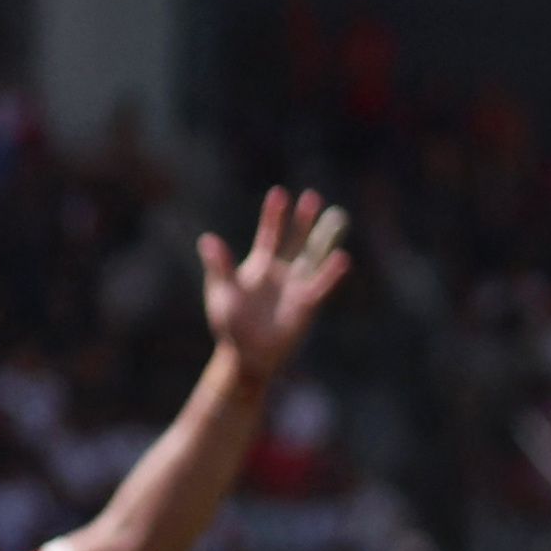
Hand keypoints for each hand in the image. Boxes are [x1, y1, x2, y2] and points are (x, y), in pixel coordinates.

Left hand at [199, 187, 349, 387]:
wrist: (247, 355)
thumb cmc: (230, 325)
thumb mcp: (222, 292)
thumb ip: (219, 266)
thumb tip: (208, 240)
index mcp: (259, 266)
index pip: (269, 234)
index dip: (274, 215)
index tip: (280, 195)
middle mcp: (281, 273)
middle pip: (295, 240)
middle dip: (303, 220)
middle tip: (313, 197)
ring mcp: (295, 287)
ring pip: (312, 258)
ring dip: (322, 240)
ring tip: (336, 219)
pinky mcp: (306, 305)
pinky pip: (321, 285)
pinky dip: (331, 273)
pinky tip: (342, 258)